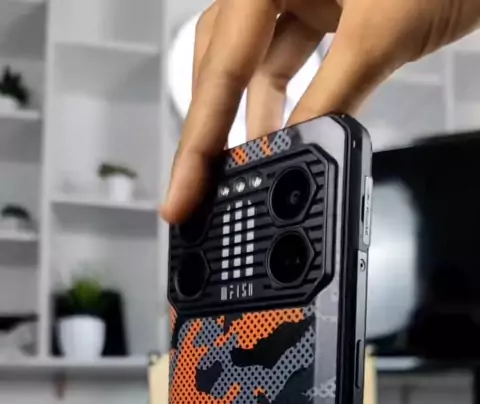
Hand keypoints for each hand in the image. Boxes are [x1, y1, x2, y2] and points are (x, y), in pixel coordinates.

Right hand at [162, 0, 479, 221]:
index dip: (198, 138)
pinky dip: (283, 103)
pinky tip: (280, 137)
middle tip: (196, 190)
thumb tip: (295, 154)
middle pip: (220, 62)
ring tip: (243, 172)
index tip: (182, 192)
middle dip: (209, 130)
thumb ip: (332, 97)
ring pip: (251, 64)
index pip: (221, 63)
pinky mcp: (322, 6)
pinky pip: (286, 62)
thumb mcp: (381, 32)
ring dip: (248, 120)